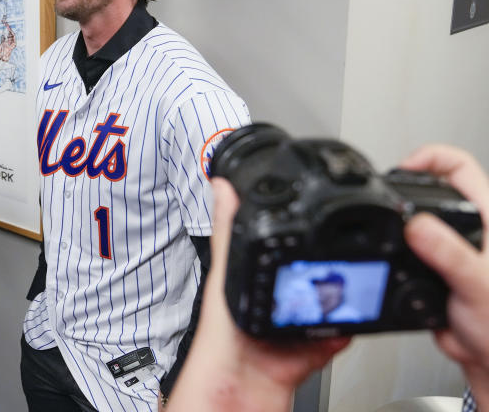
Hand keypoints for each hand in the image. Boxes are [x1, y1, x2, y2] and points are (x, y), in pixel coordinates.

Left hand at [162, 177, 349, 410]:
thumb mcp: (225, 281)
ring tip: (358, 279)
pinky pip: (333, 338)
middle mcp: (268, 302)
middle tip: (346, 249)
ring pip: (324, 305)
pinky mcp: (304, 353)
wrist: (235, 399)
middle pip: (304, 275)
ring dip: (342, 295)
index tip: (308, 218)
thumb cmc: (219, 347)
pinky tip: (359, 319)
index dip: (289, 232)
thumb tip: (222, 189)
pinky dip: (348, 329)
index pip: (269, 247)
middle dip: (326, 264)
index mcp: (246, 280)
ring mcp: (287, 328)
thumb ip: (229, 237)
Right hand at [400, 144, 488, 408]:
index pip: (458, 167)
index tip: (401, 169)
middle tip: (382, 199)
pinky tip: (384, 259)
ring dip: (393, 223)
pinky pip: (399, 249)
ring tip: (379, 228)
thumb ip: (450, 254)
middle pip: (429, 189)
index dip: (428, 158)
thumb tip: (418, 224)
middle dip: (401, 190)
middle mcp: (467, 228)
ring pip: (410, 219)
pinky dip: (387, 250)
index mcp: (488, 219)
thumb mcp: (479, 285)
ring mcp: (445, 247)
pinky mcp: (426, 267)